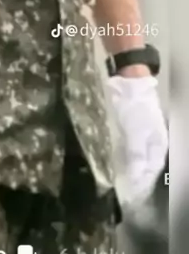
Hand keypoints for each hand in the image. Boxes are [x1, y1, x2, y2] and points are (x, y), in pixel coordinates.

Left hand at [108, 75, 167, 206]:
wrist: (130, 82)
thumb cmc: (135, 108)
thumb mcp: (136, 133)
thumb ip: (137, 156)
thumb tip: (137, 178)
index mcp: (159, 144)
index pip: (152, 170)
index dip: (143, 183)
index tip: (134, 197)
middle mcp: (155, 141)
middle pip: (148, 165)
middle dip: (140, 179)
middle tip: (128, 193)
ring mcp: (146, 134)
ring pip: (141, 157)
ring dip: (134, 169)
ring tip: (124, 182)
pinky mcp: (135, 128)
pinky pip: (133, 148)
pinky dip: (128, 157)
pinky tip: (121, 162)